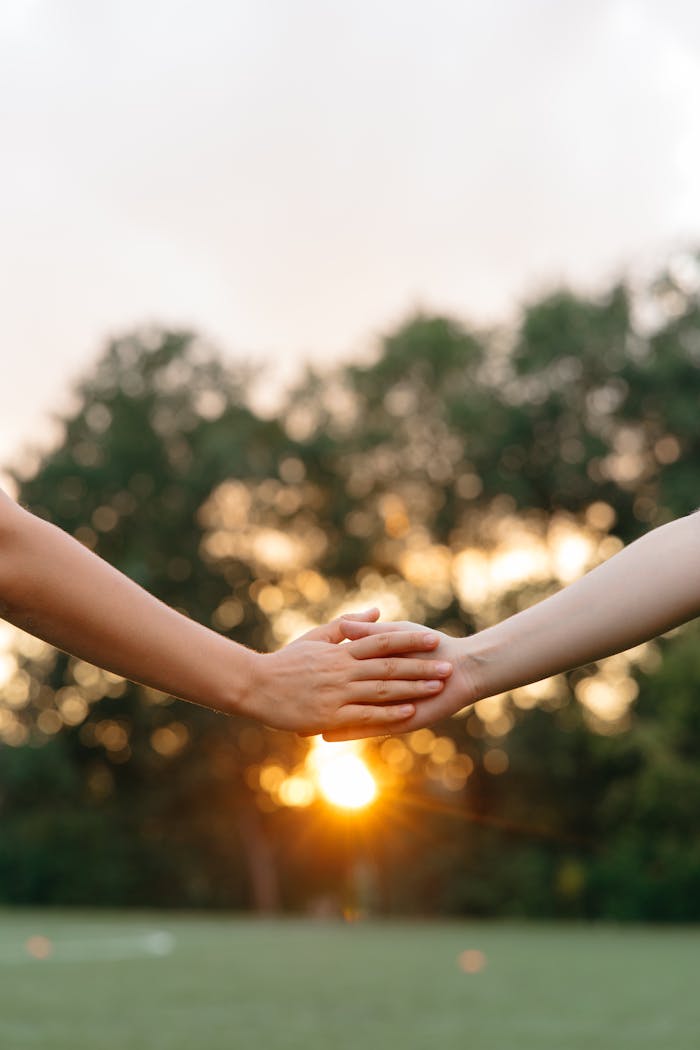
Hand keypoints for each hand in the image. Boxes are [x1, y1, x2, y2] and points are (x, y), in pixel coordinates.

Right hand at [246, 609, 453, 734]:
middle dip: (420, 666)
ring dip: (412, 689)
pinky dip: (388, 713)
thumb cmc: (286, 661)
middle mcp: (342, 670)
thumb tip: (376, 610)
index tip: (433, 638)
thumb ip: (347, 625)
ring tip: (436, 687)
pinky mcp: (330, 715)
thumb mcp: (316, 637)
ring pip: (382, 690)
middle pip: (389, 666)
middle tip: (447, 666)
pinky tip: (409, 713)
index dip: (409, 640)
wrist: (255, 686)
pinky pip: (365, 714)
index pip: (382, 641)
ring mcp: (337, 693)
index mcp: (340, 650)